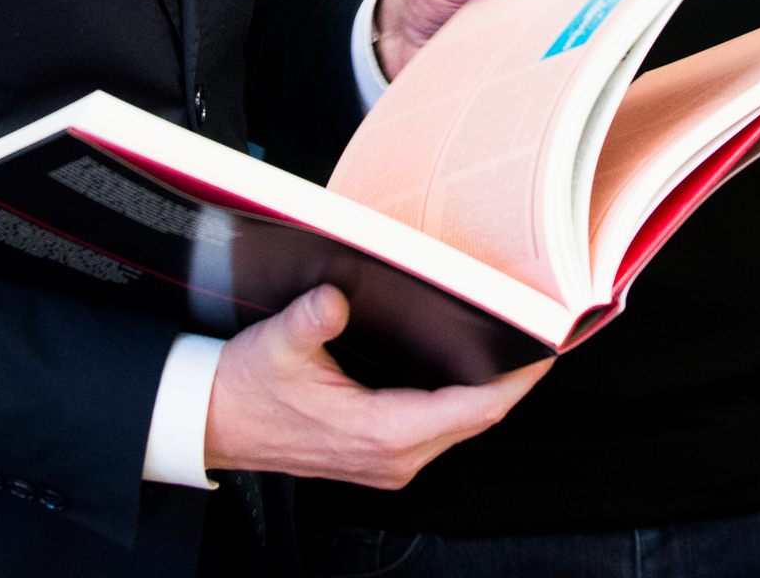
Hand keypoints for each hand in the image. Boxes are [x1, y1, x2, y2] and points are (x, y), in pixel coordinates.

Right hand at [203, 284, 551, 484]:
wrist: (215, 424)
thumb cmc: (245, 390)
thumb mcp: (277, 346)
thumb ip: (311, 322)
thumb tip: (335, 299)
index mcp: (380, 434)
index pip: (471, 410)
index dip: (514, 381)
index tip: (544, 349)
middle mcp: (393, 457)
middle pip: (476, 417)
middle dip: (510, 376)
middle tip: (538, 328)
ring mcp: (388, 459)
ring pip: (460, 423)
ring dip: (487, 386)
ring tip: (511, 338)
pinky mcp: (380, 451)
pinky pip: (439, 424)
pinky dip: (461, 396)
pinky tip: (466, 361)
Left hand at [373, 0, 582, 81]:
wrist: (392, 39)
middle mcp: (538, 5)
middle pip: (583, 11)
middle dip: (600, 22)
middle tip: (609, 34)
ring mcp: (529, 42)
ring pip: (566, 51)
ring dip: (574, 62)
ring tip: (580, 73)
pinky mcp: (514, 76)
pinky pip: (538, 83)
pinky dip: (545, 92)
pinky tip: (547, 102)